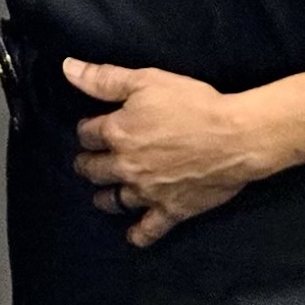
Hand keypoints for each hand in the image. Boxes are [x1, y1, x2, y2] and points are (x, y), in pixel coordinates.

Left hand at [65, 57, 284, 246]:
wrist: (237, 137)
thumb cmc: (193, 104)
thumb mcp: (146, 80)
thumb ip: (103, 78)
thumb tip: (67, 68)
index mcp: (117, 133)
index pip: (86, 133)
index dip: (87, 129)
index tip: (91, 128)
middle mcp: (126, 166)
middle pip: (93, 169)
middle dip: (88, 163)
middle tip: (87, 162)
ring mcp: (148, 191)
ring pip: (114, 200)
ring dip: (104, 197)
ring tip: (101, 195)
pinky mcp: (172, 210)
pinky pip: (149, 229)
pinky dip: (139, 235)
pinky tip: (132, 236)